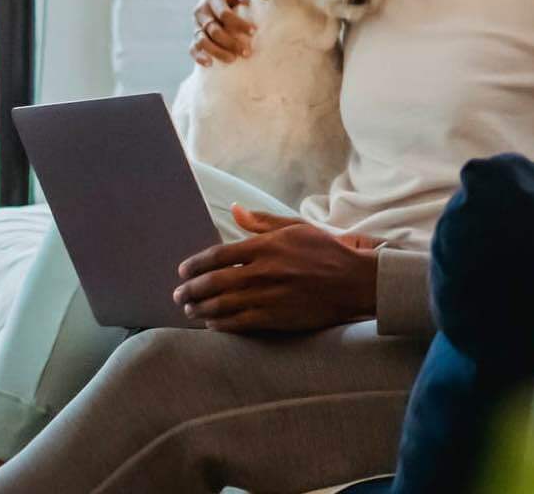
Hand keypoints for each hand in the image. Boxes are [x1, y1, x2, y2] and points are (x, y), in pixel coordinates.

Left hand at [172, 206, 378, 331]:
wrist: (355, 281)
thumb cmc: (326, 251)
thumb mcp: (297, 228)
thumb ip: (262, 222)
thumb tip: (234, 209)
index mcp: (266, 246)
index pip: (217, 255)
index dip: (194, 265)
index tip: (183, 272)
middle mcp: (263, 271)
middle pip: (213, 282)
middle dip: (190, 290)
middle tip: (179, 295)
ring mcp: (269, 296)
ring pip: (221, 305)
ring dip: (200, 309)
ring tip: (190, 311)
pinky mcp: (276, 317)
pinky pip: (239, 323)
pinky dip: (220, 325)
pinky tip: (212, 325)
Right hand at [189, 0, 255, 65]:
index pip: (224, 14)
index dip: (239, 24)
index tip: (253, 31)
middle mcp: (202, 11)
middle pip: (214, 30)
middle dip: (230, 42)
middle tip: (246, 52)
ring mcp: (196, 24)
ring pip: (202, 40)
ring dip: (217, 51)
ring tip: (232, 60)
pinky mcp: (196, 34)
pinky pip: (192, 47)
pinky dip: (199, 56)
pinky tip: (209, 64)